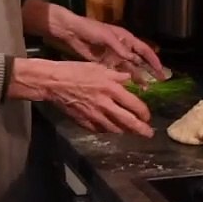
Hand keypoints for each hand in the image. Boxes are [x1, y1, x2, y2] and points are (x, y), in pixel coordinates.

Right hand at [8, 58, 153, 137]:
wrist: (53, 83)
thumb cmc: (75, 71)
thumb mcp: (98, 68)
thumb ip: (117, 75)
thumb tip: (130, 79)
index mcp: (111, 89)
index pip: (134, 105)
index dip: (144, 113)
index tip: (147, 116)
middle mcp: (105, 104)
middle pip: (128, 122)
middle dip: (141, 129)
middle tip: (149, 133)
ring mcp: (94, 116)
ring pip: (115, 129)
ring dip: (125, 131)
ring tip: (131, 131)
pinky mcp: (84, 122)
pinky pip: (100, 130)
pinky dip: (108, 130)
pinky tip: (111, 127)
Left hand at [56, 15, 165, 81]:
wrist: (72, 32)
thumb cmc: (91, 30)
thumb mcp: (106, 36)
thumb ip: (119, 48)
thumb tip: (132, 58)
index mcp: (126, 38)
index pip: (144, 50)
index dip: (153, 60)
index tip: (161, 70)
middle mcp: (123, 48)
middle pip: (140, 60)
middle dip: (149, 70)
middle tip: (160, 81)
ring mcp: (115, 56)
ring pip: (130, 68)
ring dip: (138, 77)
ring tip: (146, 89)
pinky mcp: (105, 63)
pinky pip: (118, 73)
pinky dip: (124, 80)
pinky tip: (128, 88)